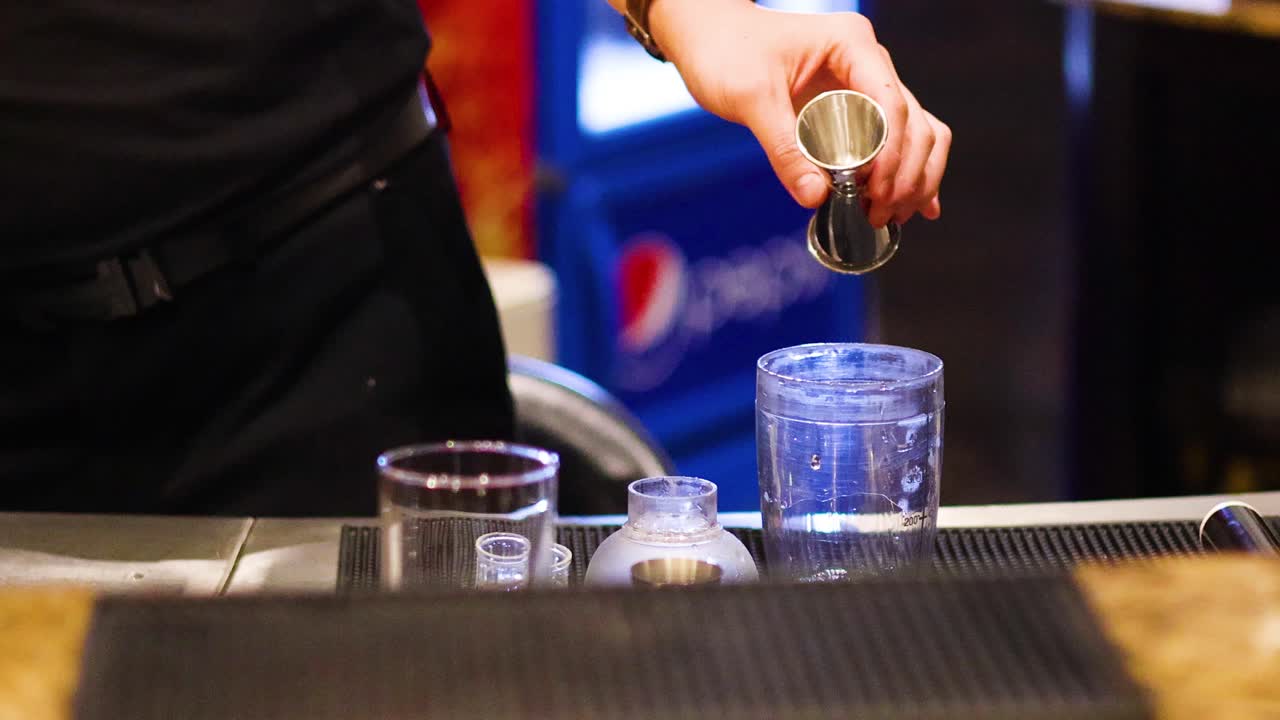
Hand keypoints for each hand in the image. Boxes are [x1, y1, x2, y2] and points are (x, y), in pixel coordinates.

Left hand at [648, 0, 950, 225]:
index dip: (891, 153)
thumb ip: (783, 147)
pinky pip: (897, 138)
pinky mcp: (856, 106)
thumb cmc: (726, 51)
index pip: (891, 102)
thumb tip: (816, 197)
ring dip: (913, 176)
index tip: (875, 190)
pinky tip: (917, 204)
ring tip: (892, 214)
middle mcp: (868, 61)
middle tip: (880, 212)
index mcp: (852, 44)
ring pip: (917, 131)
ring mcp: (866, 83)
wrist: (710, 36)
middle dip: (905, 172)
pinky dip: (908, 170)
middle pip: (913, 121)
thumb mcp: (750, 99)